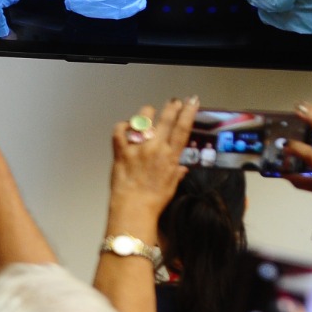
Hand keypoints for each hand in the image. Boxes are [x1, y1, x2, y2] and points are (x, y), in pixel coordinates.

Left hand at [108, 98, 197, 220]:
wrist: (134, 208)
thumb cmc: (153, 201)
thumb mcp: (171, 185)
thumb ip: (176, 173)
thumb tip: (181, 169)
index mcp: (170, 157)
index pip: (182, 128)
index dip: (188, 113)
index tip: (191, 102)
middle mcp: (155, 149)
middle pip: (166, 120)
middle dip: (171, 107)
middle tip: (173, 102)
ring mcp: (137, 148)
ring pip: (142, 120)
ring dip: (147, 113)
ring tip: (149, 112)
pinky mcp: (121, 152)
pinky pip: (119, 131)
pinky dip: (123, 126)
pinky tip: (127, 127)